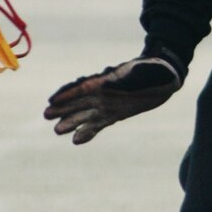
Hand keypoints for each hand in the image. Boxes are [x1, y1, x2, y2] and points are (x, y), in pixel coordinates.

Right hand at [44, 50, 183, 145]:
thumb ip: (124, 79)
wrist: (165, 76)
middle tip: (46, 115)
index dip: (67, 94)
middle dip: (63, 108)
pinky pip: (98, 124)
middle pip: (79, 101)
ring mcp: (109, 104)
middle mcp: (104, 92)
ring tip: (56, 130)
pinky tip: (76, 140)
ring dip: (71, 122)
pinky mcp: (116, 114)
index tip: (52, 100)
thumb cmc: (153, 70)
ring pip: (86, 114)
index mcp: (107, 80)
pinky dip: (87, 132)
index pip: (83, 88)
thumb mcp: (140, 73)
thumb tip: (106, 83)